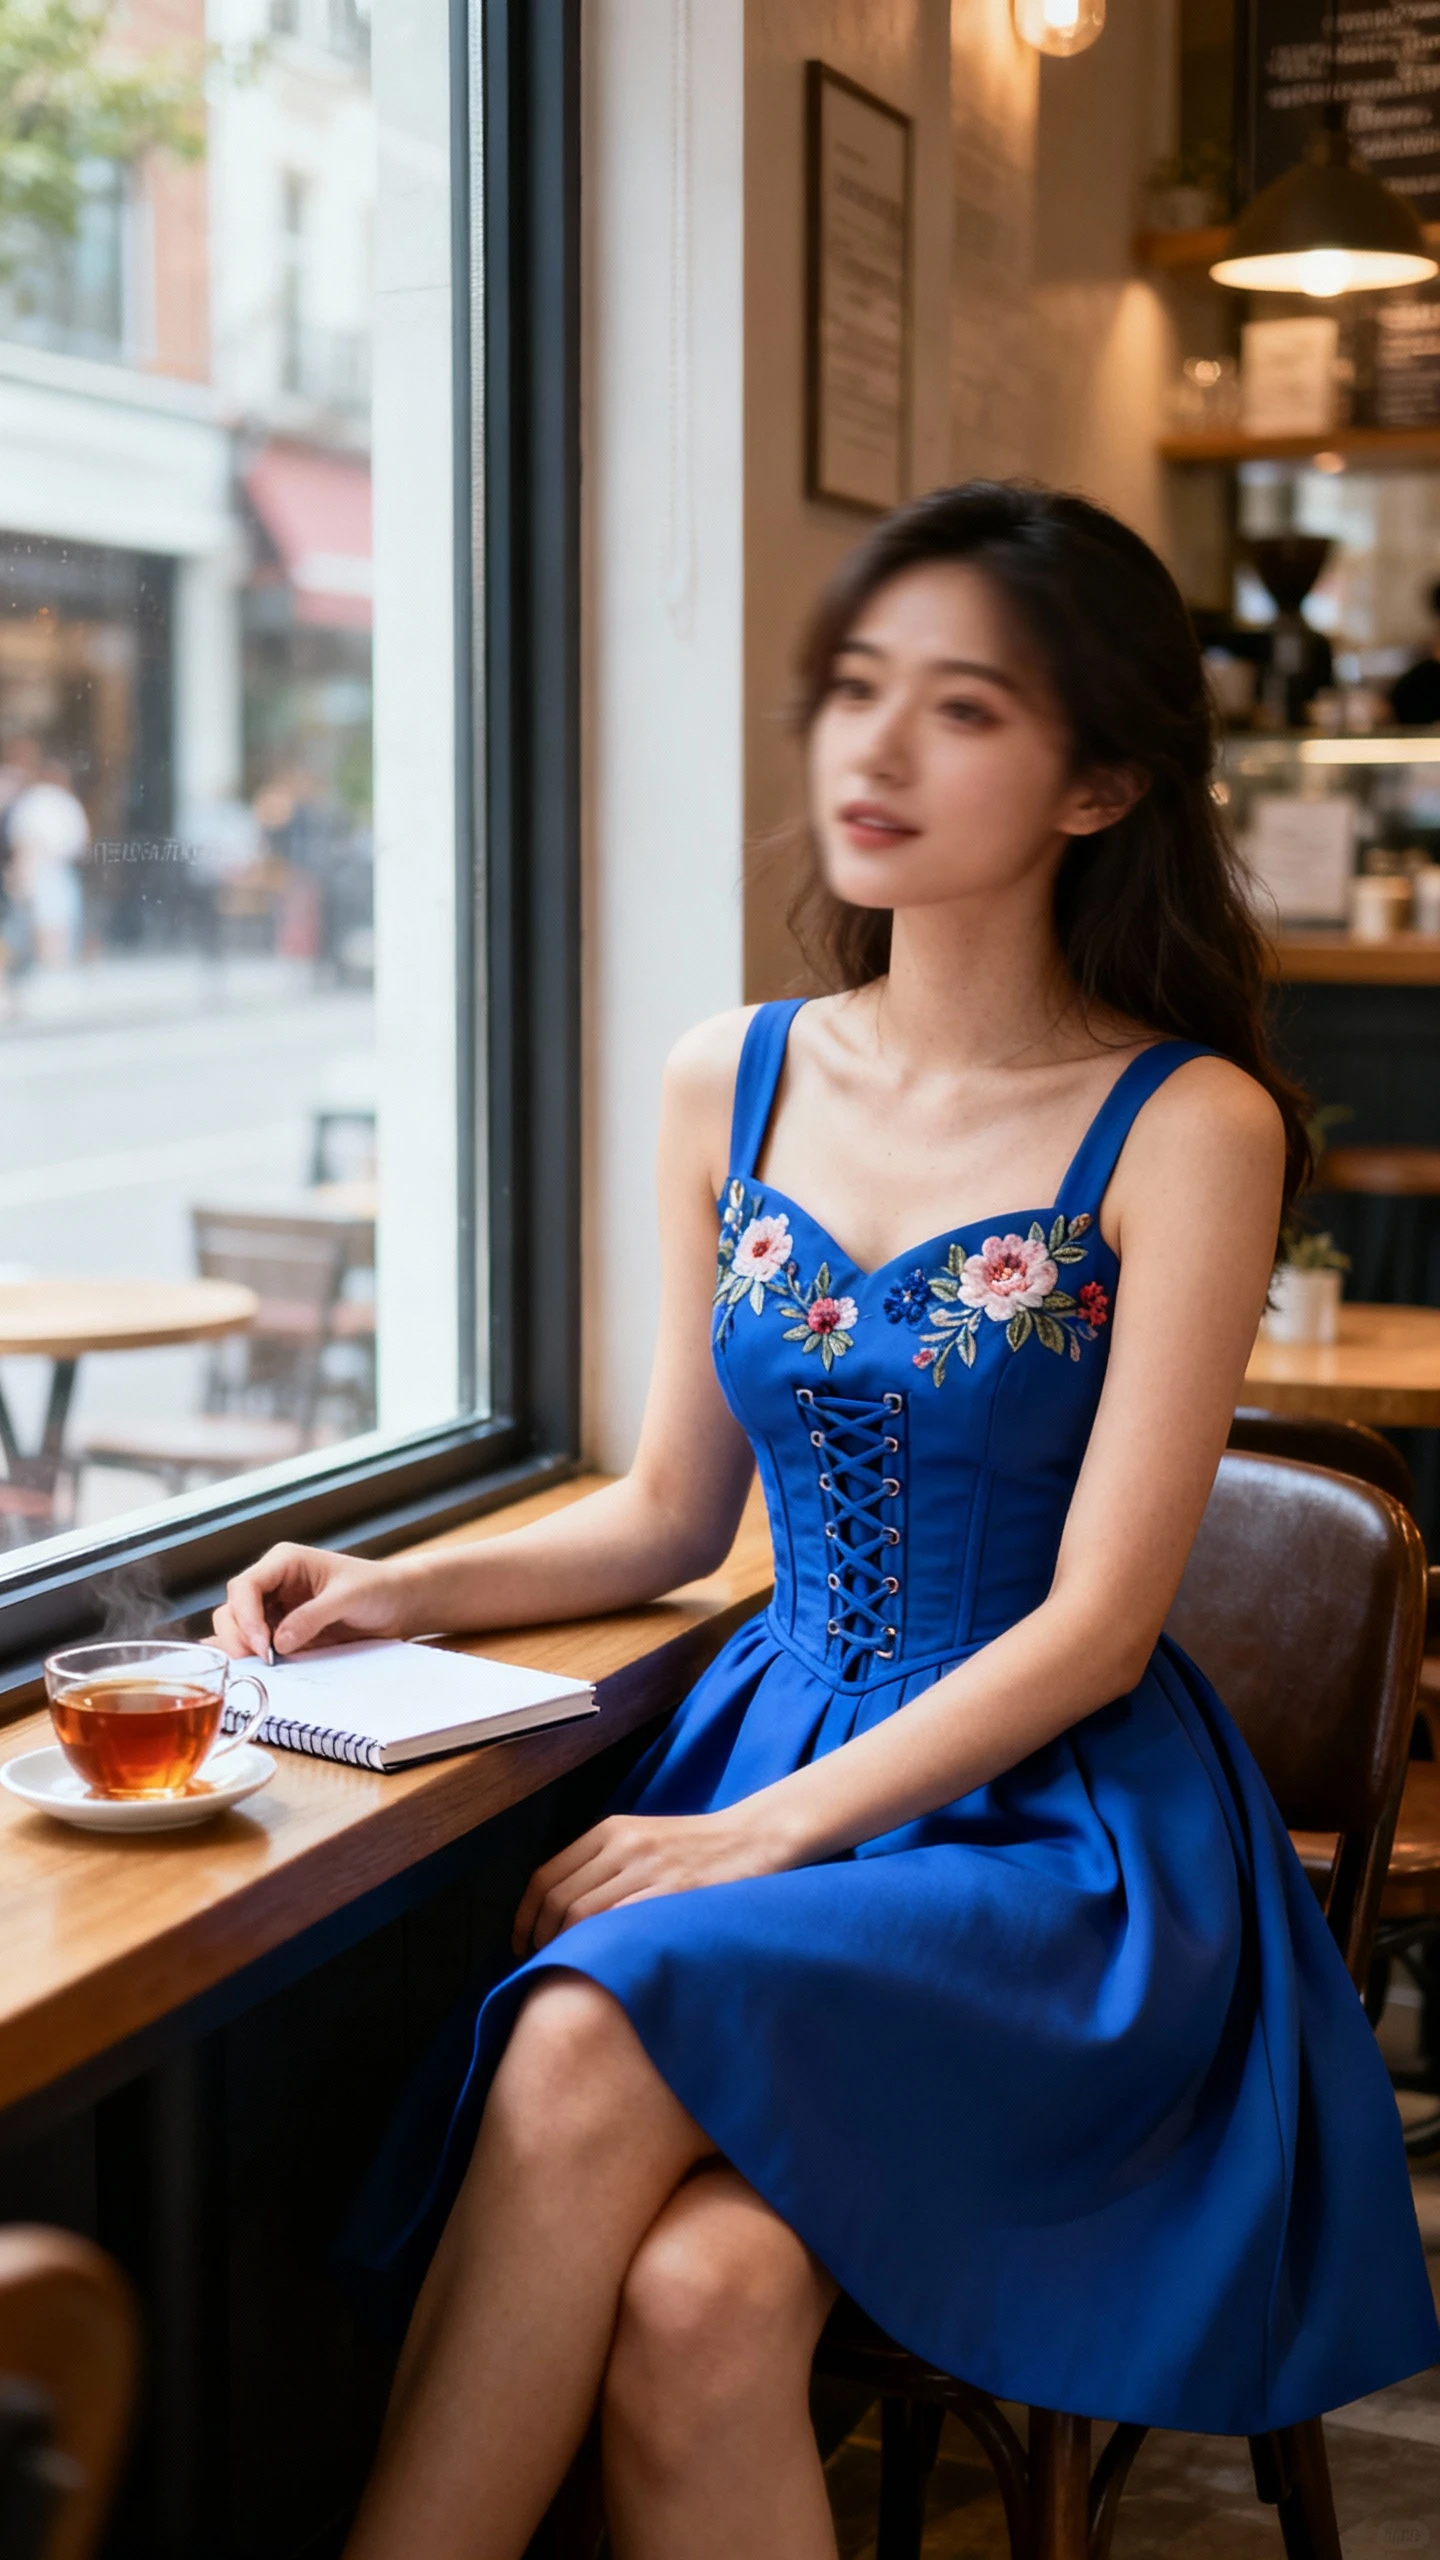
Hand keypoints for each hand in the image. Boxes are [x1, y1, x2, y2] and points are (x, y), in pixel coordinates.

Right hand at [212, 1542, 406, 1659]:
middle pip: (232, 1608)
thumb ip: (312, 1616)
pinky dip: (253, 1656)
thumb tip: (278, 1643)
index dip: (246, 1617)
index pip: (245, 1586)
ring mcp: (275, 1608)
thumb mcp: (348, 1598)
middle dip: (239, 1636)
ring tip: (266, 1666)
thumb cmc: (376, 1588)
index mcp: (284, 1562)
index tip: (264, 1646)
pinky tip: (259, 1669)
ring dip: (244, 1648)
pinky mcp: (281, 1631)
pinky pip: (255, 1644)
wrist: (397, 1604)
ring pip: (237, 1628)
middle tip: (262, 1662)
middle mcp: (273, 1583)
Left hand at [513, 1805, 797, 1954]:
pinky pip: (621, 1923)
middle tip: (541, 1966)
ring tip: (566, 1971)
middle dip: (541, 1939)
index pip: (546, 1877)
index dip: (524, 1917)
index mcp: (609, 1831)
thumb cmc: (696, 1849)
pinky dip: (601, 1948)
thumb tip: (560, 1912)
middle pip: (559, 1900)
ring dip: (566, 1948)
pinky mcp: (674, 1890)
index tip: (521, 1943)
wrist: (754, 1838)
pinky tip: (601, 1966)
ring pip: (584, 1915)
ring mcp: (649, 1867)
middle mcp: (623, 1845)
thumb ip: (604, 1865)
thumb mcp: (641, 1840)